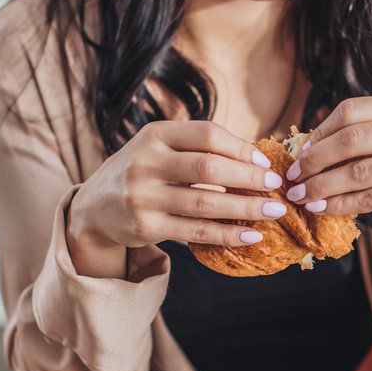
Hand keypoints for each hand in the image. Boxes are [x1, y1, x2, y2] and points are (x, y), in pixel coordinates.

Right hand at [68, 120, 285, 250]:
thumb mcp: (160, 148)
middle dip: (248, 178)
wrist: (95, 208)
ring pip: (205, 204)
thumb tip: (256, 159)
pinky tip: (251, 236)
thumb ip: (198, 148)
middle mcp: (145, 162)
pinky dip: (227, 235)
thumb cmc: (142, 172)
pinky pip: (195, 232)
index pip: (206, 135)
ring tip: (273, 211)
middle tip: (276, 187)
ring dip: (245, 209)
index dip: (241, 148)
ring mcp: (143, 196)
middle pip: (208, 168)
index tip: (265, 163)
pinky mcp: (146, 227)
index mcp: (155, 134)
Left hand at [284, 95, 371, 237]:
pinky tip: (321, 208)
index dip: (321, 131)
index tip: (301, 151)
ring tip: (301, 196)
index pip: (353, 110)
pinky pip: (367, 197)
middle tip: (293, 176)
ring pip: (356, 171)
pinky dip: (339, 204)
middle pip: (351, 138)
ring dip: (321, 186)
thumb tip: (310, 146)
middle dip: (314, 159)